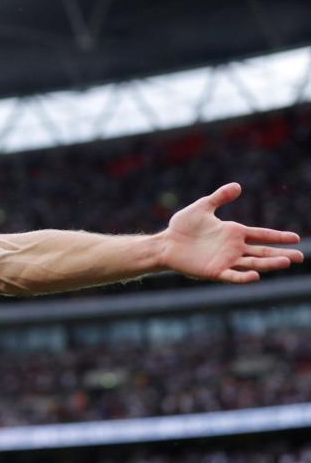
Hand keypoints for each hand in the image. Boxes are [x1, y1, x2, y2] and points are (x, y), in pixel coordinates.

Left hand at [160, 183, 302, 282]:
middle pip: (262, 252)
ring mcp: (225, 260)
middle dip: (281, 254)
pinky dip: (243, 277)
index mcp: (234, 233)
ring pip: (252, 263)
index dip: (277, 237)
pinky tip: (256, 275)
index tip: (295, 238)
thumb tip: (237, 186)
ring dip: (269, 264)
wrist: (165, 243)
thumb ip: (219, 197)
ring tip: (286, 263)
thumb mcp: (203, 207)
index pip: (261, 235)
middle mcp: (233, 248)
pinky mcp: (214, 271)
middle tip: (300, 257)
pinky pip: (232, 275)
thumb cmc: (182, 227)